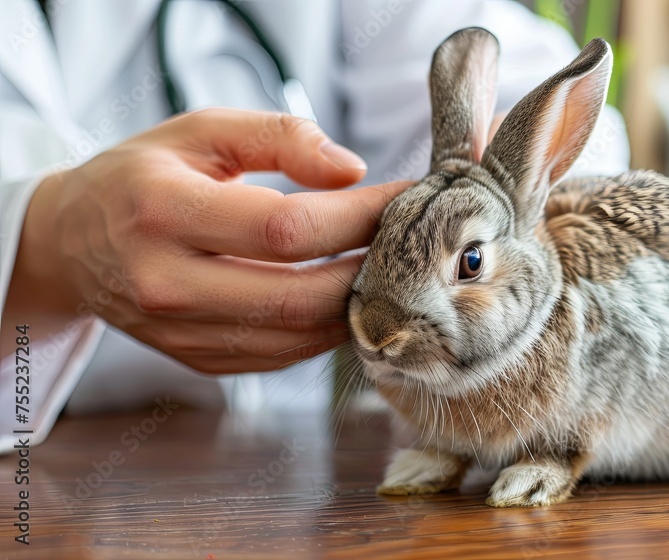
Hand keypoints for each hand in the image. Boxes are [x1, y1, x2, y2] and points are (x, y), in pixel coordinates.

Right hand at [8, 108, 409, 372]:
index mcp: (163, 211)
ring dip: (356, 306)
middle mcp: (166, 282)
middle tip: (406, 242)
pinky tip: (347, 297)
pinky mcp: (196, 359)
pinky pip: (281, 356)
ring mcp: (179, 332)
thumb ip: (279, 137)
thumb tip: (353, 170)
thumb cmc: (145, 177)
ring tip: (386, 269)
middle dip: (370, 269)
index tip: (404, 199)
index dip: (359, 217)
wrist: (71, 242)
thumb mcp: (202, 131)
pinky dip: (326, 329)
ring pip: (296, 336)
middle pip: (299, 295)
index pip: (287, 228)